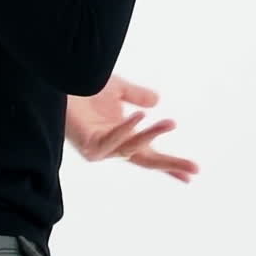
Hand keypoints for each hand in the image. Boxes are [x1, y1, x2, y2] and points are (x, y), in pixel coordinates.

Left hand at [65, 72, 198, 182]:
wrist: (62, 81)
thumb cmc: (83, 86)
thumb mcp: (118, 88)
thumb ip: (137, 95)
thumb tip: (157, 102)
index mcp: (122, 136)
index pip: (150, 153)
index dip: (170, 164)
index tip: (192, 174)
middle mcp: (112, 146)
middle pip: (146, 160)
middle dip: (169, 164)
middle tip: (193, 169)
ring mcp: (100, 148)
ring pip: (132, 149)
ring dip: (151, 135)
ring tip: (171, 122)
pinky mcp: (88, 144)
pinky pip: (112, 140)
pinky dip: (126, 129)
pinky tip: (140, 116)